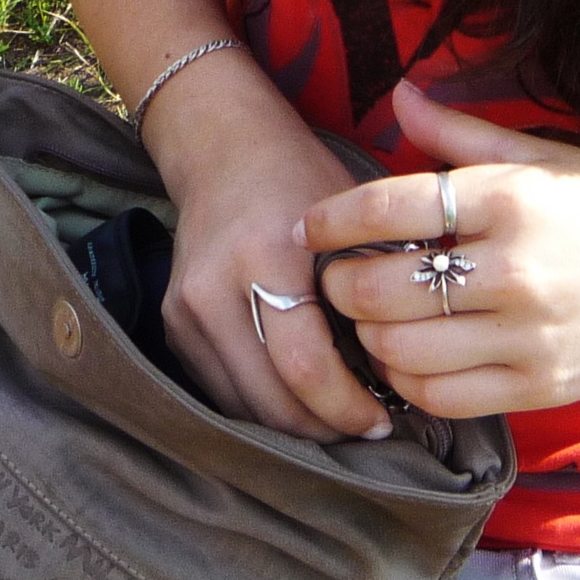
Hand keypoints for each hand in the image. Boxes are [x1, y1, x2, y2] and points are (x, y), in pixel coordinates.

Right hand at [158, 87, 395, 440]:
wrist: (223, 150)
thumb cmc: (301, 177)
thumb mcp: (349, 215)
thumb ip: (373, 281)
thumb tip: (408, 359)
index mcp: (265, 255)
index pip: (303, 362)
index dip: (345, 405)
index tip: (382, 419)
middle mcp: (214, 289)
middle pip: (268, 398)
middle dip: (322, 427)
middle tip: (365, 429)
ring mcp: (184, 311)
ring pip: (241, 405)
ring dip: (291, 426)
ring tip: (337, 419)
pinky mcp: (171, 325)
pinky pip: (219, 389)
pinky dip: (260, 405)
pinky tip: (298, 400)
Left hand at [299, 82, 579, 417]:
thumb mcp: (548, 158)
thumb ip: (463, 136)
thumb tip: (400, 95)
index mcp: (514, 198)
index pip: (389, 207)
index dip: (334, 219)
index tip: (312, 226)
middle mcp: (515, 267)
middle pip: (380, 287)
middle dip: (340, 285)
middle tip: (336, 278)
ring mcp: (527, 335)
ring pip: (400, 350)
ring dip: (370, 338)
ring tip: (371, 320)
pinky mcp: (539, 387)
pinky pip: (441, 397)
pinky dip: (409, 382)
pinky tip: (412, 359)